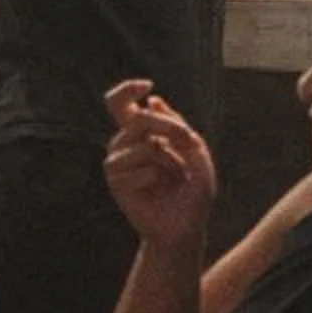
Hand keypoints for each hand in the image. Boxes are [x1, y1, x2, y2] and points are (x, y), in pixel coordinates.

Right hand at [102, 80, 216, 256]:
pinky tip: (160, 188)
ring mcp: (117, 164)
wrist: (186, 227)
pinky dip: (160, 176)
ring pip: (144, 144)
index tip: (147, 86)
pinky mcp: (116, 183)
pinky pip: (143, 168)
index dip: (127, 89)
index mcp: (139, 134)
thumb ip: (177, 125)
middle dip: (169, 126)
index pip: (119, 104)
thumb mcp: (195, 152)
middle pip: (137, 118)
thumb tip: (153, 101)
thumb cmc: (192, 191)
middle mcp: (123, 145)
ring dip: (169, 158)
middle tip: (190, 141)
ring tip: (175, 175)